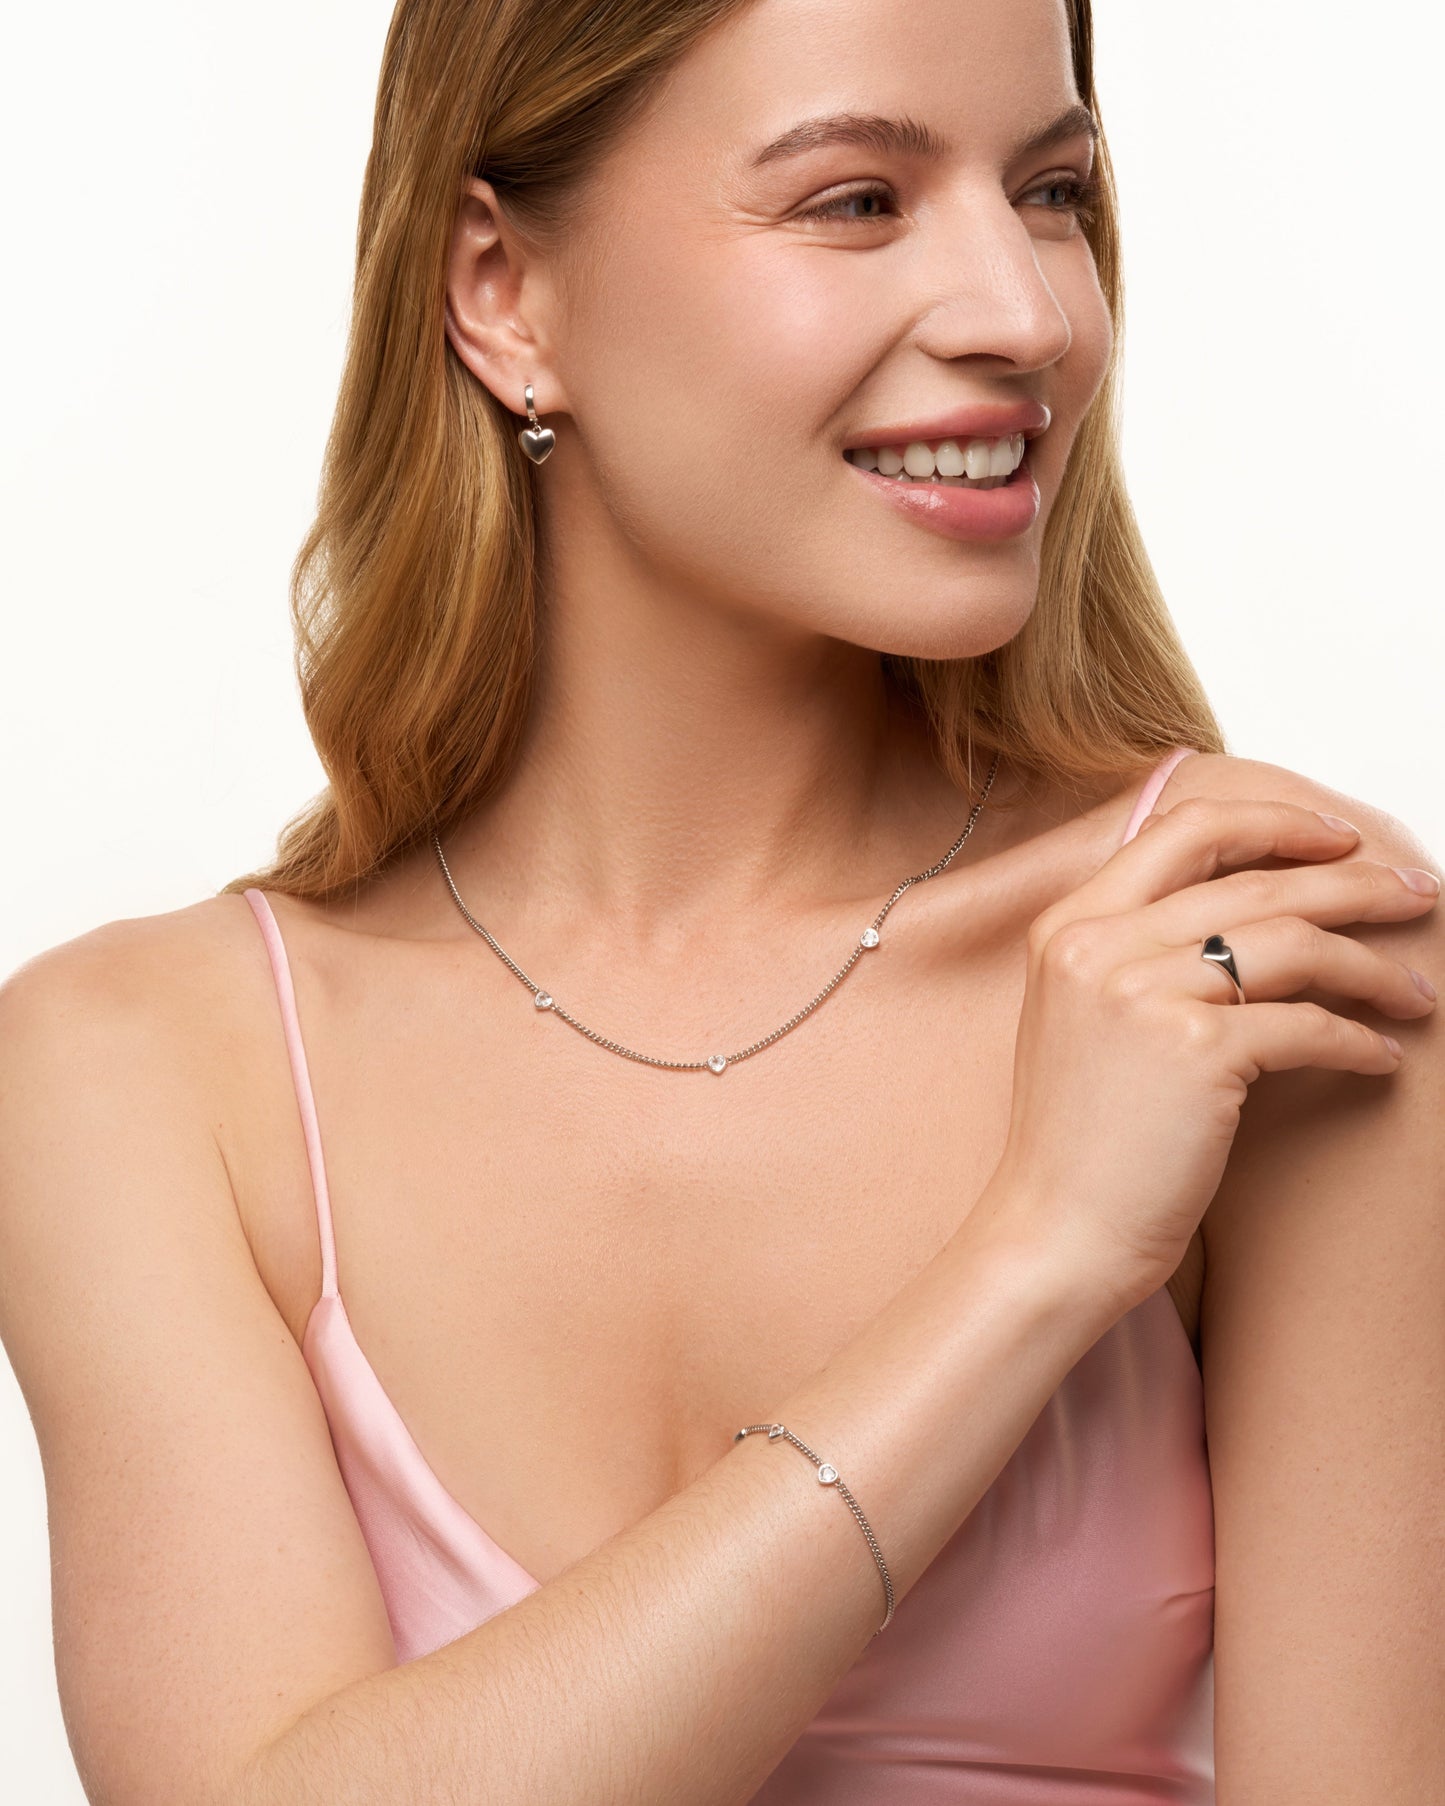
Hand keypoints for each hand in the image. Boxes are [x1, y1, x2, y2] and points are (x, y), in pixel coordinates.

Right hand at [978, 798, 1438, 1315]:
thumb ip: (1134, 951)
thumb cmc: (1078, 1140)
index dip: (1273, 824)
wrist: (1053, 1231)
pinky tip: (1380, 1056)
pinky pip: (1305, 1025)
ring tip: (1416, 991)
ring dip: (1371, 965)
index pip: (1184, 830)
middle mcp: (1098, 944)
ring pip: (1292, 944)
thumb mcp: (1081, 1017)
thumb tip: (1245, 914)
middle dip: (1355, 882)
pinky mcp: (1194, 1052)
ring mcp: (1143, 993)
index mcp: (1068, 926)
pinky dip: (1356, 1039)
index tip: (1336, 839)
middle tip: (1417, 892)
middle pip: (1256, 882)